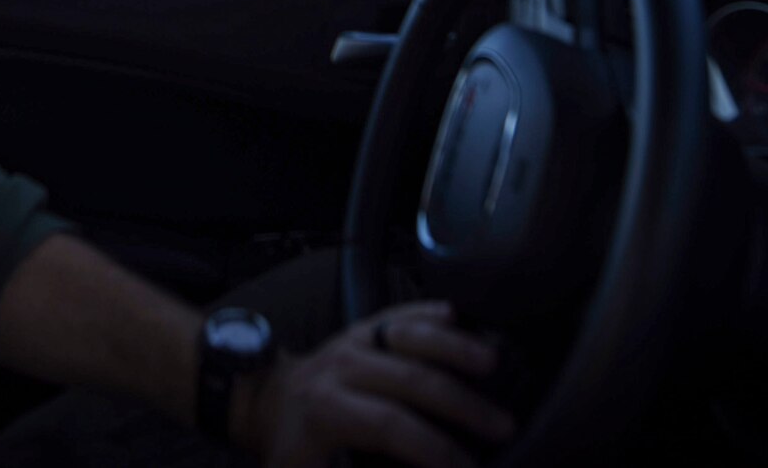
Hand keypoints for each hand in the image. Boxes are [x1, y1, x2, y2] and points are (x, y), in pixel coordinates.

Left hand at [233, 301, 513, 467]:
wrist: (264, 402)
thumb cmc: (290, 448)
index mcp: (327, 410)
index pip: (391, 424)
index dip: (433, 448)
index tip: (468, 467)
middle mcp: (343, 368)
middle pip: (412, 379)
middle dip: (463, 405)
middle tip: (503, 426)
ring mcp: (353, 341)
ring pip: (409, 335)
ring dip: (455, 347)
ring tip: (494, 363)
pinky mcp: (363, 327)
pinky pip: (402, 313)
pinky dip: (433, 314)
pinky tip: (465, 317)